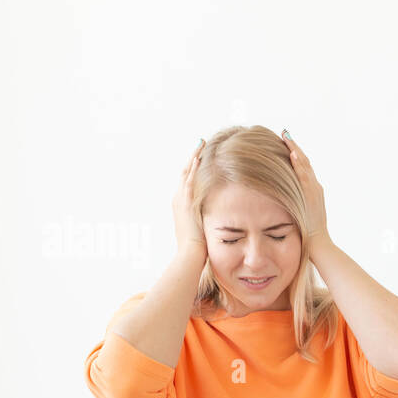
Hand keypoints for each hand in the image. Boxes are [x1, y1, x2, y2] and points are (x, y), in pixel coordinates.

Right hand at [172, 138, 207, 256]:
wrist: (190, 254)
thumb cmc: (198, 247)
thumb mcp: (202, 228)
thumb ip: (208, 219)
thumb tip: (218, 216)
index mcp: (182, 204)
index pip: (189, 180)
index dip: (194, 167)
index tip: (202, 155)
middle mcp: (178, 199)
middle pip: (186, 172)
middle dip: (193, 157)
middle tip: (201, 142)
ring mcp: (180, 199)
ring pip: (186, 172)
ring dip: (193, 157)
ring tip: (201, 144)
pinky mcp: (185, 202)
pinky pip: (189, 180)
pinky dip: (193, 168)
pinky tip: (199, 157)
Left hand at [280, 130, 329, 244]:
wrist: (319, 244)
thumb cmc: (308, 234)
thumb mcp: (299, 216)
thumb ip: (293, 204)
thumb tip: (281, 200)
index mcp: (313, 191)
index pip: (303, 168)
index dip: (295, 155)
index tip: (286, 144)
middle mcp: (315, 187)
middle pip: (305, 162)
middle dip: (294, 147)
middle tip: (284, 133)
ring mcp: (315, 190)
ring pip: (305, 165)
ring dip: (296, 150)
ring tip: (286, 137)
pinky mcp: (312, 194)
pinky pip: (304, 175)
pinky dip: (299, 163)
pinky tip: (291, 153)